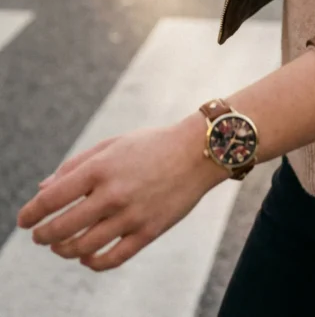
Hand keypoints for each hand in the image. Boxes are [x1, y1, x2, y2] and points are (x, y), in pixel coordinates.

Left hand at [16, 114, 225, 271]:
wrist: (197, 152)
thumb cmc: (151, 145)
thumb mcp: (112, 145)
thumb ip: (76, 166)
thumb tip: (44, 189)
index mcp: (101, 168)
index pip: (54, 197)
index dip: (32, 212)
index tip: (24, 220)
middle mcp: (113, 193)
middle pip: (64, 227)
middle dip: (44, 236)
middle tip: (39, 236)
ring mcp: (132, 215)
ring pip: (84, 247)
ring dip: (65, 250)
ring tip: (60, 247)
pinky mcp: (149, 231)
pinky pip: (112, 258)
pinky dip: (93, 262)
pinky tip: (87, 257)